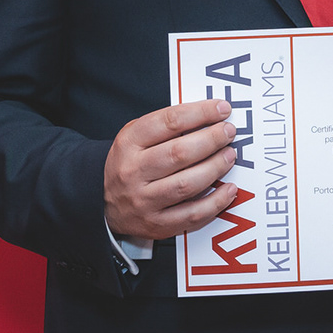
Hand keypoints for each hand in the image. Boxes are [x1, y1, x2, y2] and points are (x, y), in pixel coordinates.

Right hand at [104, 100, 240, 240]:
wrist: (103, 202)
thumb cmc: (129, 163)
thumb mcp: (135, 136)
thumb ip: (166, 126)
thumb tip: (209, 116)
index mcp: (129, 143)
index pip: (169, 122)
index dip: (200, 113)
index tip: (222, 108)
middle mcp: (133, 171)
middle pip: (179, 153)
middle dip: (211, 140)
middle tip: (228, 132)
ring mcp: (144, 201)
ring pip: (187, 184)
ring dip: (215, 168)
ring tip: (230, 156)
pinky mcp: (157, 224)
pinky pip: (192, 215)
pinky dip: (216, 202)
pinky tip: (229, 189)